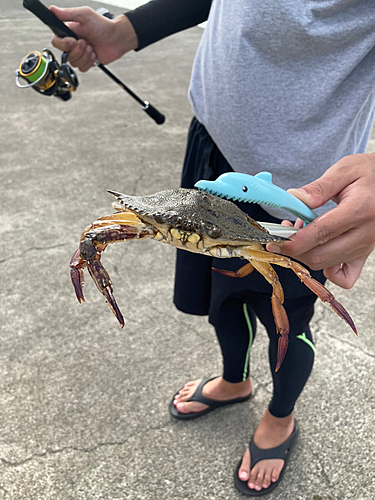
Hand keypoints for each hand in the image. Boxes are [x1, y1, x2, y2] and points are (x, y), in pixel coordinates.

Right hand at [50, 5, 137, 70]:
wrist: (117, 38)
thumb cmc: (103, 25)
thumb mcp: (85, 15)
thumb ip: (68, 13)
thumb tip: (52, 9)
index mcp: (69, 32)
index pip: (56, 42)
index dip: (63, 45)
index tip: (74, 41)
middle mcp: (73, 44)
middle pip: (66, 55)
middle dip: (78, 51)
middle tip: (87, 43)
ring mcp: (80, 54)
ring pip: (74, 63)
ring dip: (85, 56)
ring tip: (92, 48)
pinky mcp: (87, 62)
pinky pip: (82, 68)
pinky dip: (89, 62)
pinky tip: (94, 55)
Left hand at [266, 153, 374, 287]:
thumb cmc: (368, 174)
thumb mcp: (344, 170)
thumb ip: (318, 188)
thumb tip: (294, 198)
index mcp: (360, 210)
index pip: (320, 234)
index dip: (292, 241)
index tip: (273, 240)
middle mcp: (365, 234)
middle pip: (320, 256)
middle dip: (293, 249)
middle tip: (282, 234)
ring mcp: (366, 247)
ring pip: (326, 265)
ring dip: (305, 254)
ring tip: (300, 232)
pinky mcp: (365, 255)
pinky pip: (344, 277)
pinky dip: (327, 271)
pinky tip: (319, 251)